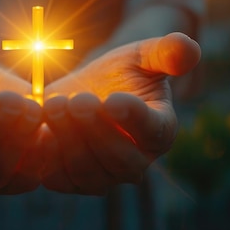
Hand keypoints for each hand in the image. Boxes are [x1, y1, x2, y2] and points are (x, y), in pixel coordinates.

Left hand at [41, 33, 200, 193]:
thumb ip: (166, 52)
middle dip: (95, 129)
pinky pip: (60, 179)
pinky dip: (47, 156)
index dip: (134, 118)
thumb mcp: (142, 56)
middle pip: (121, 160)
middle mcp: (137, 162)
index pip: (155, 131)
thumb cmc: (120, 73)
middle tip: (76, 98)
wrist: (84, 90)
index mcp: (160, 129)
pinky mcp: (72, 181)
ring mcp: (104, 177)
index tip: (112, 99)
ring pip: (89, 173)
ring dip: (68, 139)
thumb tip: (190, 48)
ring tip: (53, 104)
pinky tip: (39, 128)